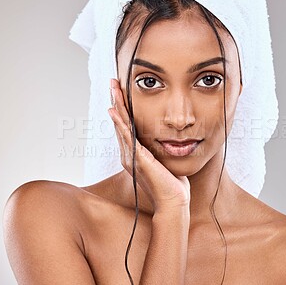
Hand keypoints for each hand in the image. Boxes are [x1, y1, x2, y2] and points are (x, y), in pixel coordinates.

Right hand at [108, 78, 189, 212]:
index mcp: (134, 155)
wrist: (173, 201)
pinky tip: (115, 111)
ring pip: (121, 126)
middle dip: (117, 102)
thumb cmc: (171, 184)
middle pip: (120, 123)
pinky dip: (120, 124)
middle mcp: (129, 155)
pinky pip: (127, 137)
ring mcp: (131, 157)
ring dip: (117, 106)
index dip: (123, 109)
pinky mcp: (138, 160)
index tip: (121, 93)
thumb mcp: (163, 162)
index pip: (126, 127)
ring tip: (113, 89)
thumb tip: (164, 140)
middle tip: (112, 83)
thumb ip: (158, 151)